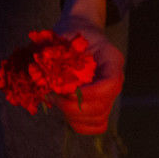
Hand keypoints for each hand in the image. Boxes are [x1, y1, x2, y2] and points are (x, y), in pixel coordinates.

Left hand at [50, 0, 124, 134]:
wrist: (81, 33)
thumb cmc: (72, 32)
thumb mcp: (65, 34)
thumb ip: (58, 49)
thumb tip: (43, 67)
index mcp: (112, 60)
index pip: (111, 85)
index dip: (89, 93)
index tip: (66, 91)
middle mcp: (115, 81)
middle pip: (102, 107)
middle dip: (73, 106)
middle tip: (51, 95)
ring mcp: (109, 95)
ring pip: (98, 118)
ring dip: (73, 115)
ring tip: (56, 101)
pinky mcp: (100, 105)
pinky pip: (96, 125)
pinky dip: (79, 123)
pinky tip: (65, 110)